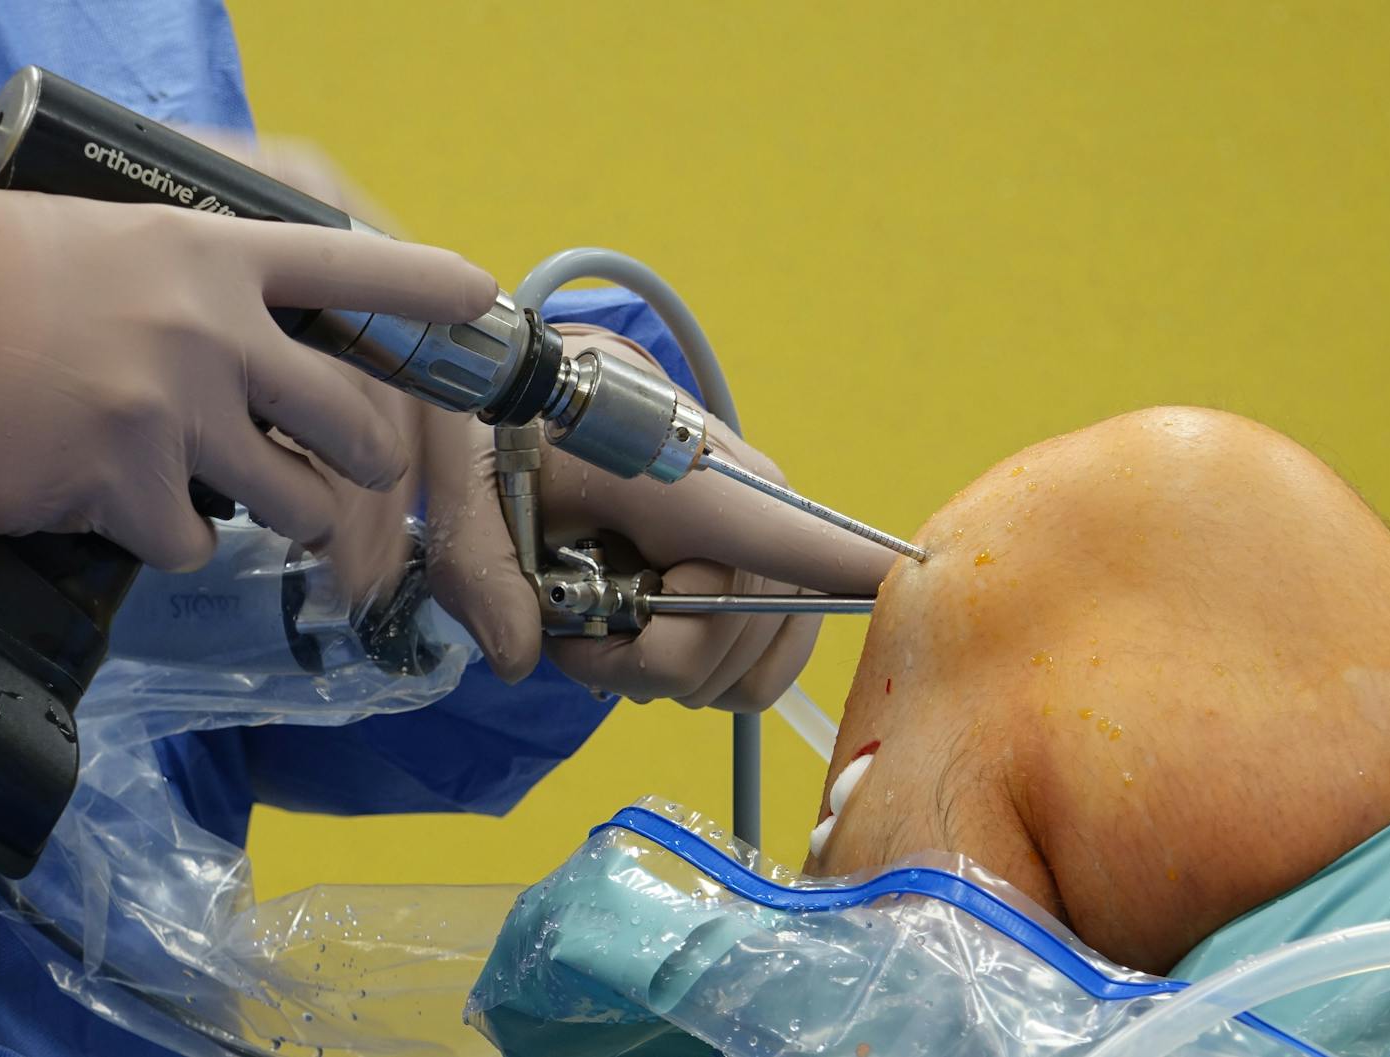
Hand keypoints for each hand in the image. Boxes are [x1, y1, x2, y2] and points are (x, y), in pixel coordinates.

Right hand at [0, 189, 495, 570]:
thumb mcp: (106, 240)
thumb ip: (193, 287)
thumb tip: (247, 341)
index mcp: (212, 255)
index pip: (353, 265)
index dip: (427, 290)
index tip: (484, 303)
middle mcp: (214, 331)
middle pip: (359, 420)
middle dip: (370, 467)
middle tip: (351, 479)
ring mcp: (177, 412)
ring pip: (298, 503)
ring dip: (286, 518)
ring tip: (230, 499)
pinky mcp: (130, 487)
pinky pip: (195, 544)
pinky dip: (169, 540)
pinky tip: (119, 508)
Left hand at [424, 326, 896, 710]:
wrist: (536, 397)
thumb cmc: (511, 433)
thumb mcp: (469, 497)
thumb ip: (481, 574)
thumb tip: (520, 658)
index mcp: (684, 479)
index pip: (787, 535)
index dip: (850, 566)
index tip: (920, 573)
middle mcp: (749, 503)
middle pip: (731, 648)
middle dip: (642, 668)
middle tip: (575, 636)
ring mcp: (762, 532)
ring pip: (749, 666)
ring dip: (668, 672)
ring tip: (602, 624)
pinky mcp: (760, 556)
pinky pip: (764, 660)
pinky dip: (704, 670)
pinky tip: (646, 634)